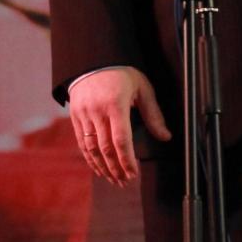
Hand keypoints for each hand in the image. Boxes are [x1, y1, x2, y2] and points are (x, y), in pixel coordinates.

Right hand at [68, 66, 171, 186]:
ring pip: (91, 148)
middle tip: (125, 181)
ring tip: (113, 179)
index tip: (134, 173)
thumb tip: (165, 136)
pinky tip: (98, 168)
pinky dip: (90, 158)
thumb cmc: (122, 73)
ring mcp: (84, 115)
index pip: (121, 139)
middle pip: (105, 148)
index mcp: (115, 104)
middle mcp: (97, 111)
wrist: (93, 59)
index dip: (127, 160)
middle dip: (116, 168)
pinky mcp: (75, 117)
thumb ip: (153, 114)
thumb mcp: (142, 88)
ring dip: (103, 167)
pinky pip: (82, 142)